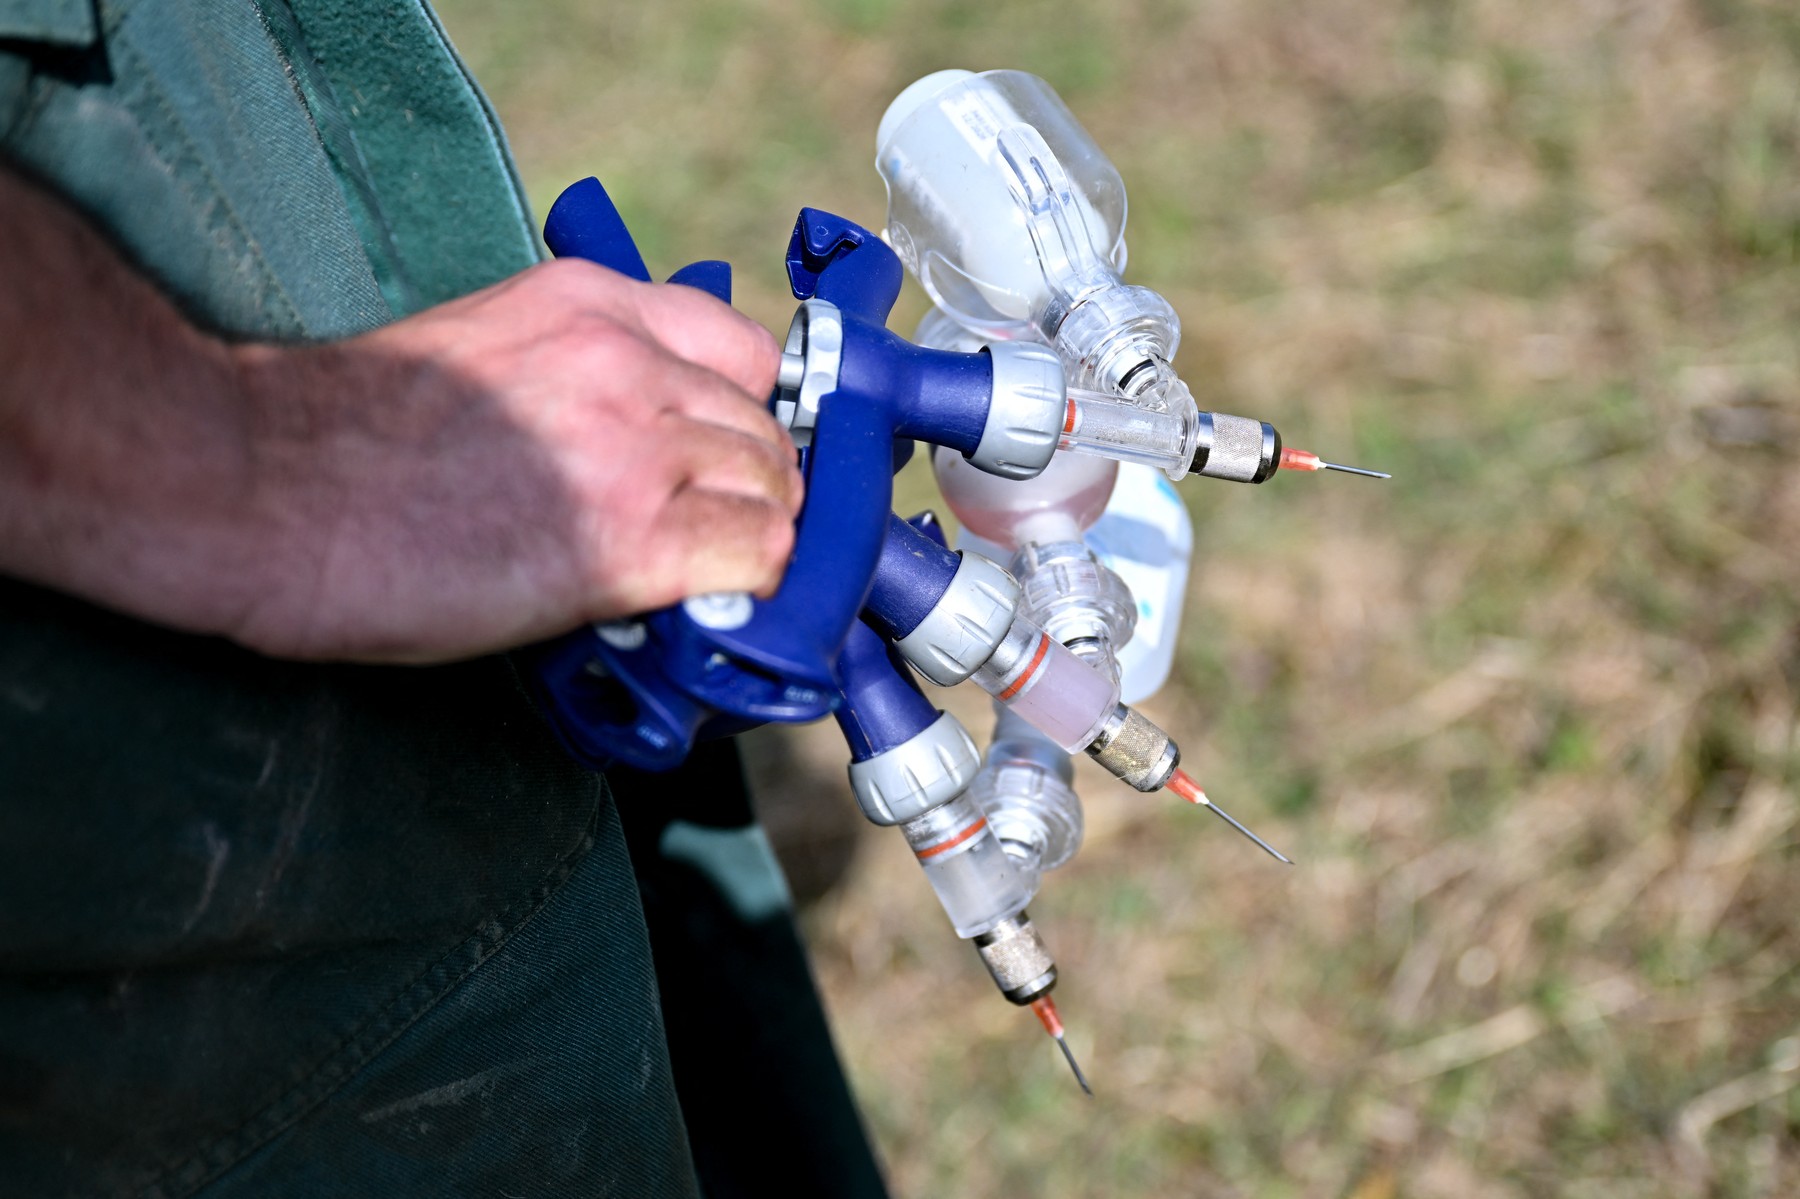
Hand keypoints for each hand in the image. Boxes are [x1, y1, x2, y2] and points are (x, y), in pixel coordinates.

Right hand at [231, 260, 801, 661]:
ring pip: (773, 495)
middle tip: (717, 540)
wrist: (259, 486)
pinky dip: (749, 590)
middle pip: (765, 431)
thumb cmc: (342, 435)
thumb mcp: (482, 353)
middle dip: (755, 491)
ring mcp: (637, 449)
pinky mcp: (631, 541)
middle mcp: (630, 364)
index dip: (747, 420)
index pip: (744, 353)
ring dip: (754, 543)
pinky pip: (756, 558)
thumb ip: (574, 377)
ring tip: (705, 582)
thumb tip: (631, 445)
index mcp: (591, 306)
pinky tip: (704, 607)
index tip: (728, 465)